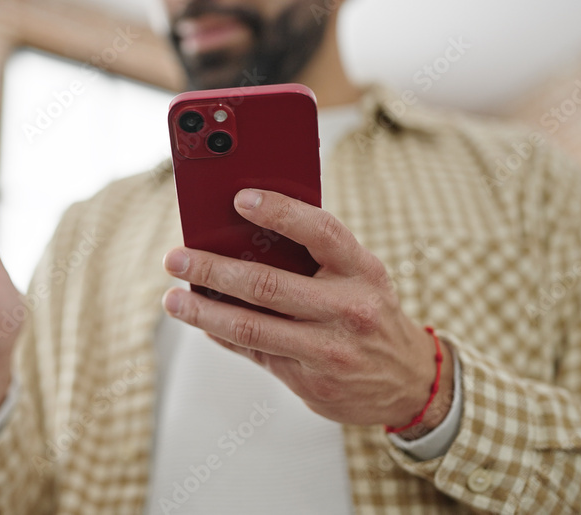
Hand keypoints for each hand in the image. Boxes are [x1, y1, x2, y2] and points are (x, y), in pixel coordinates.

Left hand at [162, 188, 453, 433]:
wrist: (408, 382)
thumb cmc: (369, 313)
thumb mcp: (359, 276)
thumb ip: (313, 257)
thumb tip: (240, 236)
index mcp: (362, 270)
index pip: (320, 231)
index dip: (280, 211)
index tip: (239, 199)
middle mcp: (348, 309)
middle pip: (267, 285)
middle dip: (212, 269)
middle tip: (176, 258)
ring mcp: (329, 349)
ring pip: (251, 327)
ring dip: (203, 312)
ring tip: (172, 300)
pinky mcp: (310, 380)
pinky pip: (255, 353)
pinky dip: (223, 335)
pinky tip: (202, 322)